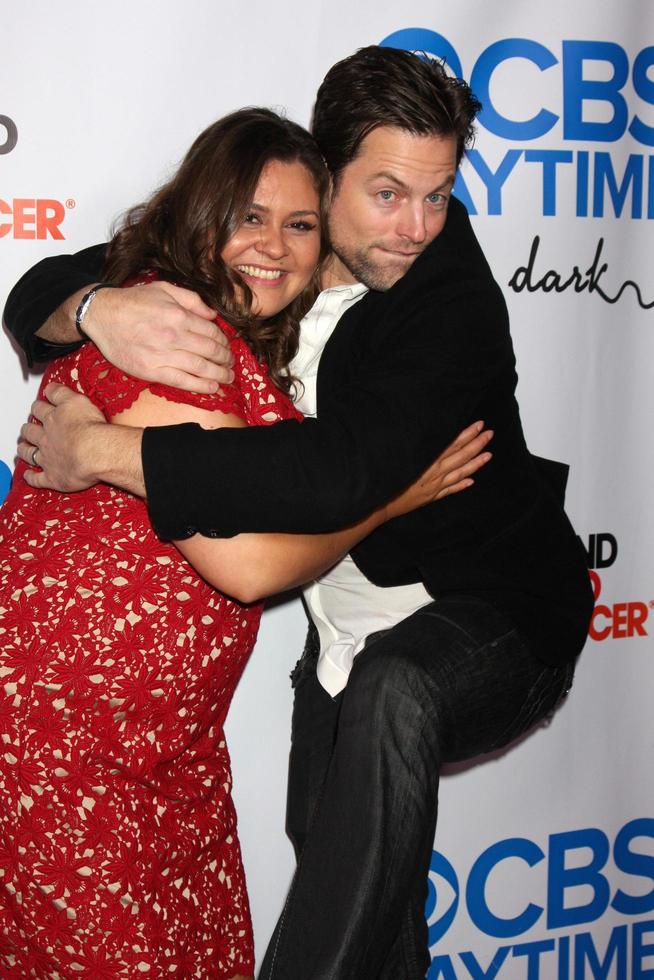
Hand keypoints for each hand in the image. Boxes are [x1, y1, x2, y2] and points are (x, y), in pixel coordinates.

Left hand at [17, 383, 108, 491]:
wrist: (95, 452)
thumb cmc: (90, 427)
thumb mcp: (77, 400)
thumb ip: (61, 393)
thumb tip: (49, 388)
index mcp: (53, 419)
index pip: (40, 410)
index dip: (38, 408)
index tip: (38, 407)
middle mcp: (47, 438)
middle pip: (31, 432)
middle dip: (28, 429)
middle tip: (28, 429)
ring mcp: (48, 458)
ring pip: (29, 454)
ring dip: (25, 450)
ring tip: (23, 448)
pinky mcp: (53, 477)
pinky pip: (37, 479)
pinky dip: (31, 477)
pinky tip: (28, 475)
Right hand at [82, 281, 233, 392]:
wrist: (100, 315)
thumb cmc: (132, 301)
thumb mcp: (164, 289)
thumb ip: (192, 300)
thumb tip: (213, 314)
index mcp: (178, 315)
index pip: (211, 332)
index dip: (224, 342)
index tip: (228, 347)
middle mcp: (173, 335)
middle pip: (210, 351)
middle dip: (225, 359)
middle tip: (231, 363)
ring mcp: (162, 355)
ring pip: (200, 367)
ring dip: (219, 374)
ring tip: (228, 377)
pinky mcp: (150, 371)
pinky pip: (181, 381)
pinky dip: (200, 386)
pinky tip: (213, 387)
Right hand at [385, 421, 492, 519]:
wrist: (380, 504)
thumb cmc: (387, 477)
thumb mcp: (401, 457)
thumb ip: (418, 449)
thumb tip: (434, 437)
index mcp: (428, 461)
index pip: (453, 444)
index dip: (467, 434)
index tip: (480, 425)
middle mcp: (435, 473)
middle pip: (461, 456)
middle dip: (477, 444)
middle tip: (490, 434)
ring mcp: (435, 486)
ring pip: (460, 473)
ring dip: (475, 464)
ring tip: (489, 455)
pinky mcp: (431, 497)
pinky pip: (450, 490)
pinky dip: (461, 485)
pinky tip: (471, 481)